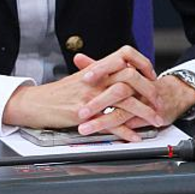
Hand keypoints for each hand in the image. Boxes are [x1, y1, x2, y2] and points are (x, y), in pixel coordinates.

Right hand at [3, 46, 162, 139]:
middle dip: (150, 92)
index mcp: (93, 69)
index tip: (150, 75)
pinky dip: (126, 131)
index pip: (123, 57)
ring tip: (155, 121)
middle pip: (130, 80)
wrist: (34, 103)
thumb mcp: (78, 79)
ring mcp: (89, 96)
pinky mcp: (84, 114)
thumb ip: (97, 75)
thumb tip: (116, 75)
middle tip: (159, 102)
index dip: (141, 64)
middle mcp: (93, 80)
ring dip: (144, 113)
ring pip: (124, 102)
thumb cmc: (55, 94)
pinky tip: (134, 136)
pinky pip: (110, 123)